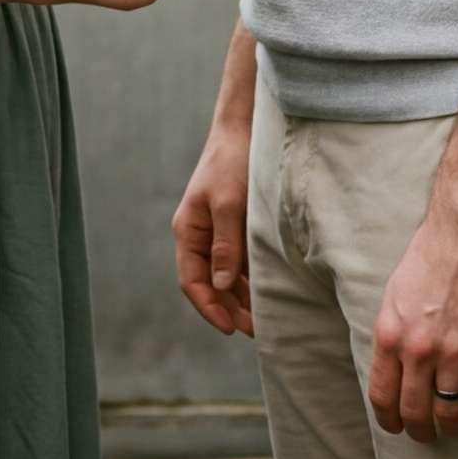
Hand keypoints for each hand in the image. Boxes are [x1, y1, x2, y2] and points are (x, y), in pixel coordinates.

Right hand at [173, 124, 253, 335]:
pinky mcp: (236, 226)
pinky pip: (240, 261)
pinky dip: (250, 278)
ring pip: (226, 275)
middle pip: (210, 282)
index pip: (192, 280)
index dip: (208, 307)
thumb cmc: (232, 162)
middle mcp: (200, 235)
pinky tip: (268, 289)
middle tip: (255, 329)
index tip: (230, 328)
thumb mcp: (229, 203)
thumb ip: (225, 244)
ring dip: (241, 297)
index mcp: (189, 230)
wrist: (245, 129)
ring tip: (264, 317)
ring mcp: (218, 231)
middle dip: (229, 308)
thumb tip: (221, 285)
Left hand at [367, 213, 457, 442]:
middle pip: (416, 413)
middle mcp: (419, 349)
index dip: (389, 421)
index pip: (383, 396)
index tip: (396, 428)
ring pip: (451, 413)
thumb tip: (393, 370)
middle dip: (421, 432)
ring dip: (453, 425)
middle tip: (427, 434)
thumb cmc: (429, 257)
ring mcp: (455, 350)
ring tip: (454, 424)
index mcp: (391, 334)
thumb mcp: (394, 294)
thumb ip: (393, 334)